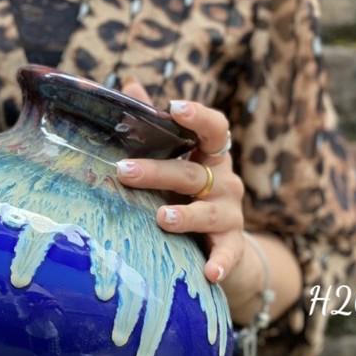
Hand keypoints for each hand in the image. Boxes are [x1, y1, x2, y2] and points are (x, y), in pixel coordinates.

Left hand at [116, 79, 247, 291]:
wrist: (224, 248)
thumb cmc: (188, 196)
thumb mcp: (176, 162)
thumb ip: (155, 127)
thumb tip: (127, 84)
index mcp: (210, 158)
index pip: (214, 129)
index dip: (197, 116)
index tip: (174, 107)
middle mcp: (224, 183)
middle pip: (192, 173)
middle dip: (157, 171)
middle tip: (123, 171)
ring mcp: (230, 216)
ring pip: (208, 212)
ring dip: (185, 215)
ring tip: (160, 218)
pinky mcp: (232, 247)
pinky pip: (228, 254)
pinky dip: (221, 262)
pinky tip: (208, 272)